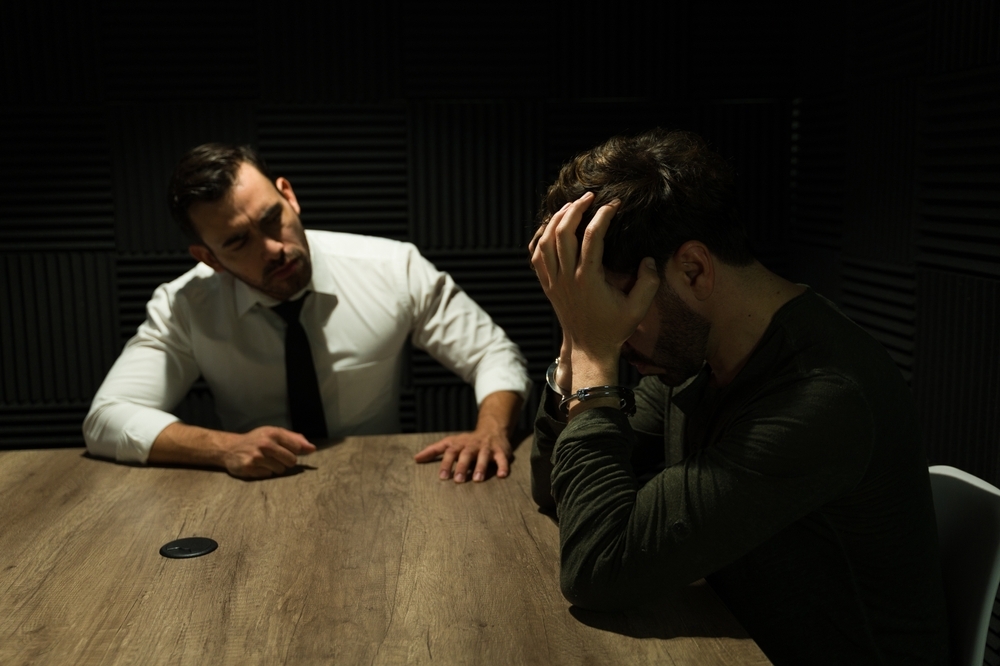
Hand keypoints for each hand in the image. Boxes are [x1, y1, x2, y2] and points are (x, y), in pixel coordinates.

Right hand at [220, 426, 315, 478]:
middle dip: (286, 461)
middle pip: (291, 461)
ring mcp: (257, 456)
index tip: (289, 451)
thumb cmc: (257, 440)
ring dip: (275, 467)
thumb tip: (312, 448)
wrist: (230, 448)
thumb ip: (294, 439)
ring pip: (280, 469)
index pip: (297, 447)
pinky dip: (265, 472)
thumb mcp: (274, 433)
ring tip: (265, 460)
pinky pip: (268, 474)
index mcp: (273, 433)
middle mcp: (265, 444)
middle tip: (275, 457)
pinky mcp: (249, 468)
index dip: (296, 451)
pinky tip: (257, 466)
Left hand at [415, 428, 511, 482]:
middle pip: (466, 454)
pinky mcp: (500, 451)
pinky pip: (502, 459)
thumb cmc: (467, 441)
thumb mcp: (450, 442)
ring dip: (480, 467)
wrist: (492, 429)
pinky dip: (503, 466)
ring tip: (477, 480)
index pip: (450, 453)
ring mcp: (487, 448)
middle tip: (457, 480)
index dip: (446, 464)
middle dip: (462, 467)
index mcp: (459, 444)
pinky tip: (502, 475)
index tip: (442, 477)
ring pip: (483, 456)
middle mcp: (472, 445)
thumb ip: (434, 450)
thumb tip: (416, 459)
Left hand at [530, 192, 659, 383]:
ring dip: (557, 219)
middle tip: (590, 197)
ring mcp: (553, 281)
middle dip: (575, 208)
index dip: (602, 216)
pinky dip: (541, 237)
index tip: (613, 205)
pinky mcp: (547, 285)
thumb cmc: (614, 328)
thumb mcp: (638, 309)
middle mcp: (567, 277)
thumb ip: (649, 282)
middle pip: (563, 233)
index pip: (592, 237)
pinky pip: (536, 255)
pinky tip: (552, 227)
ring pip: (545, 241)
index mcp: (588, 280)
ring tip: (571, 206)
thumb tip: (648, 259)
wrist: (588, 348)